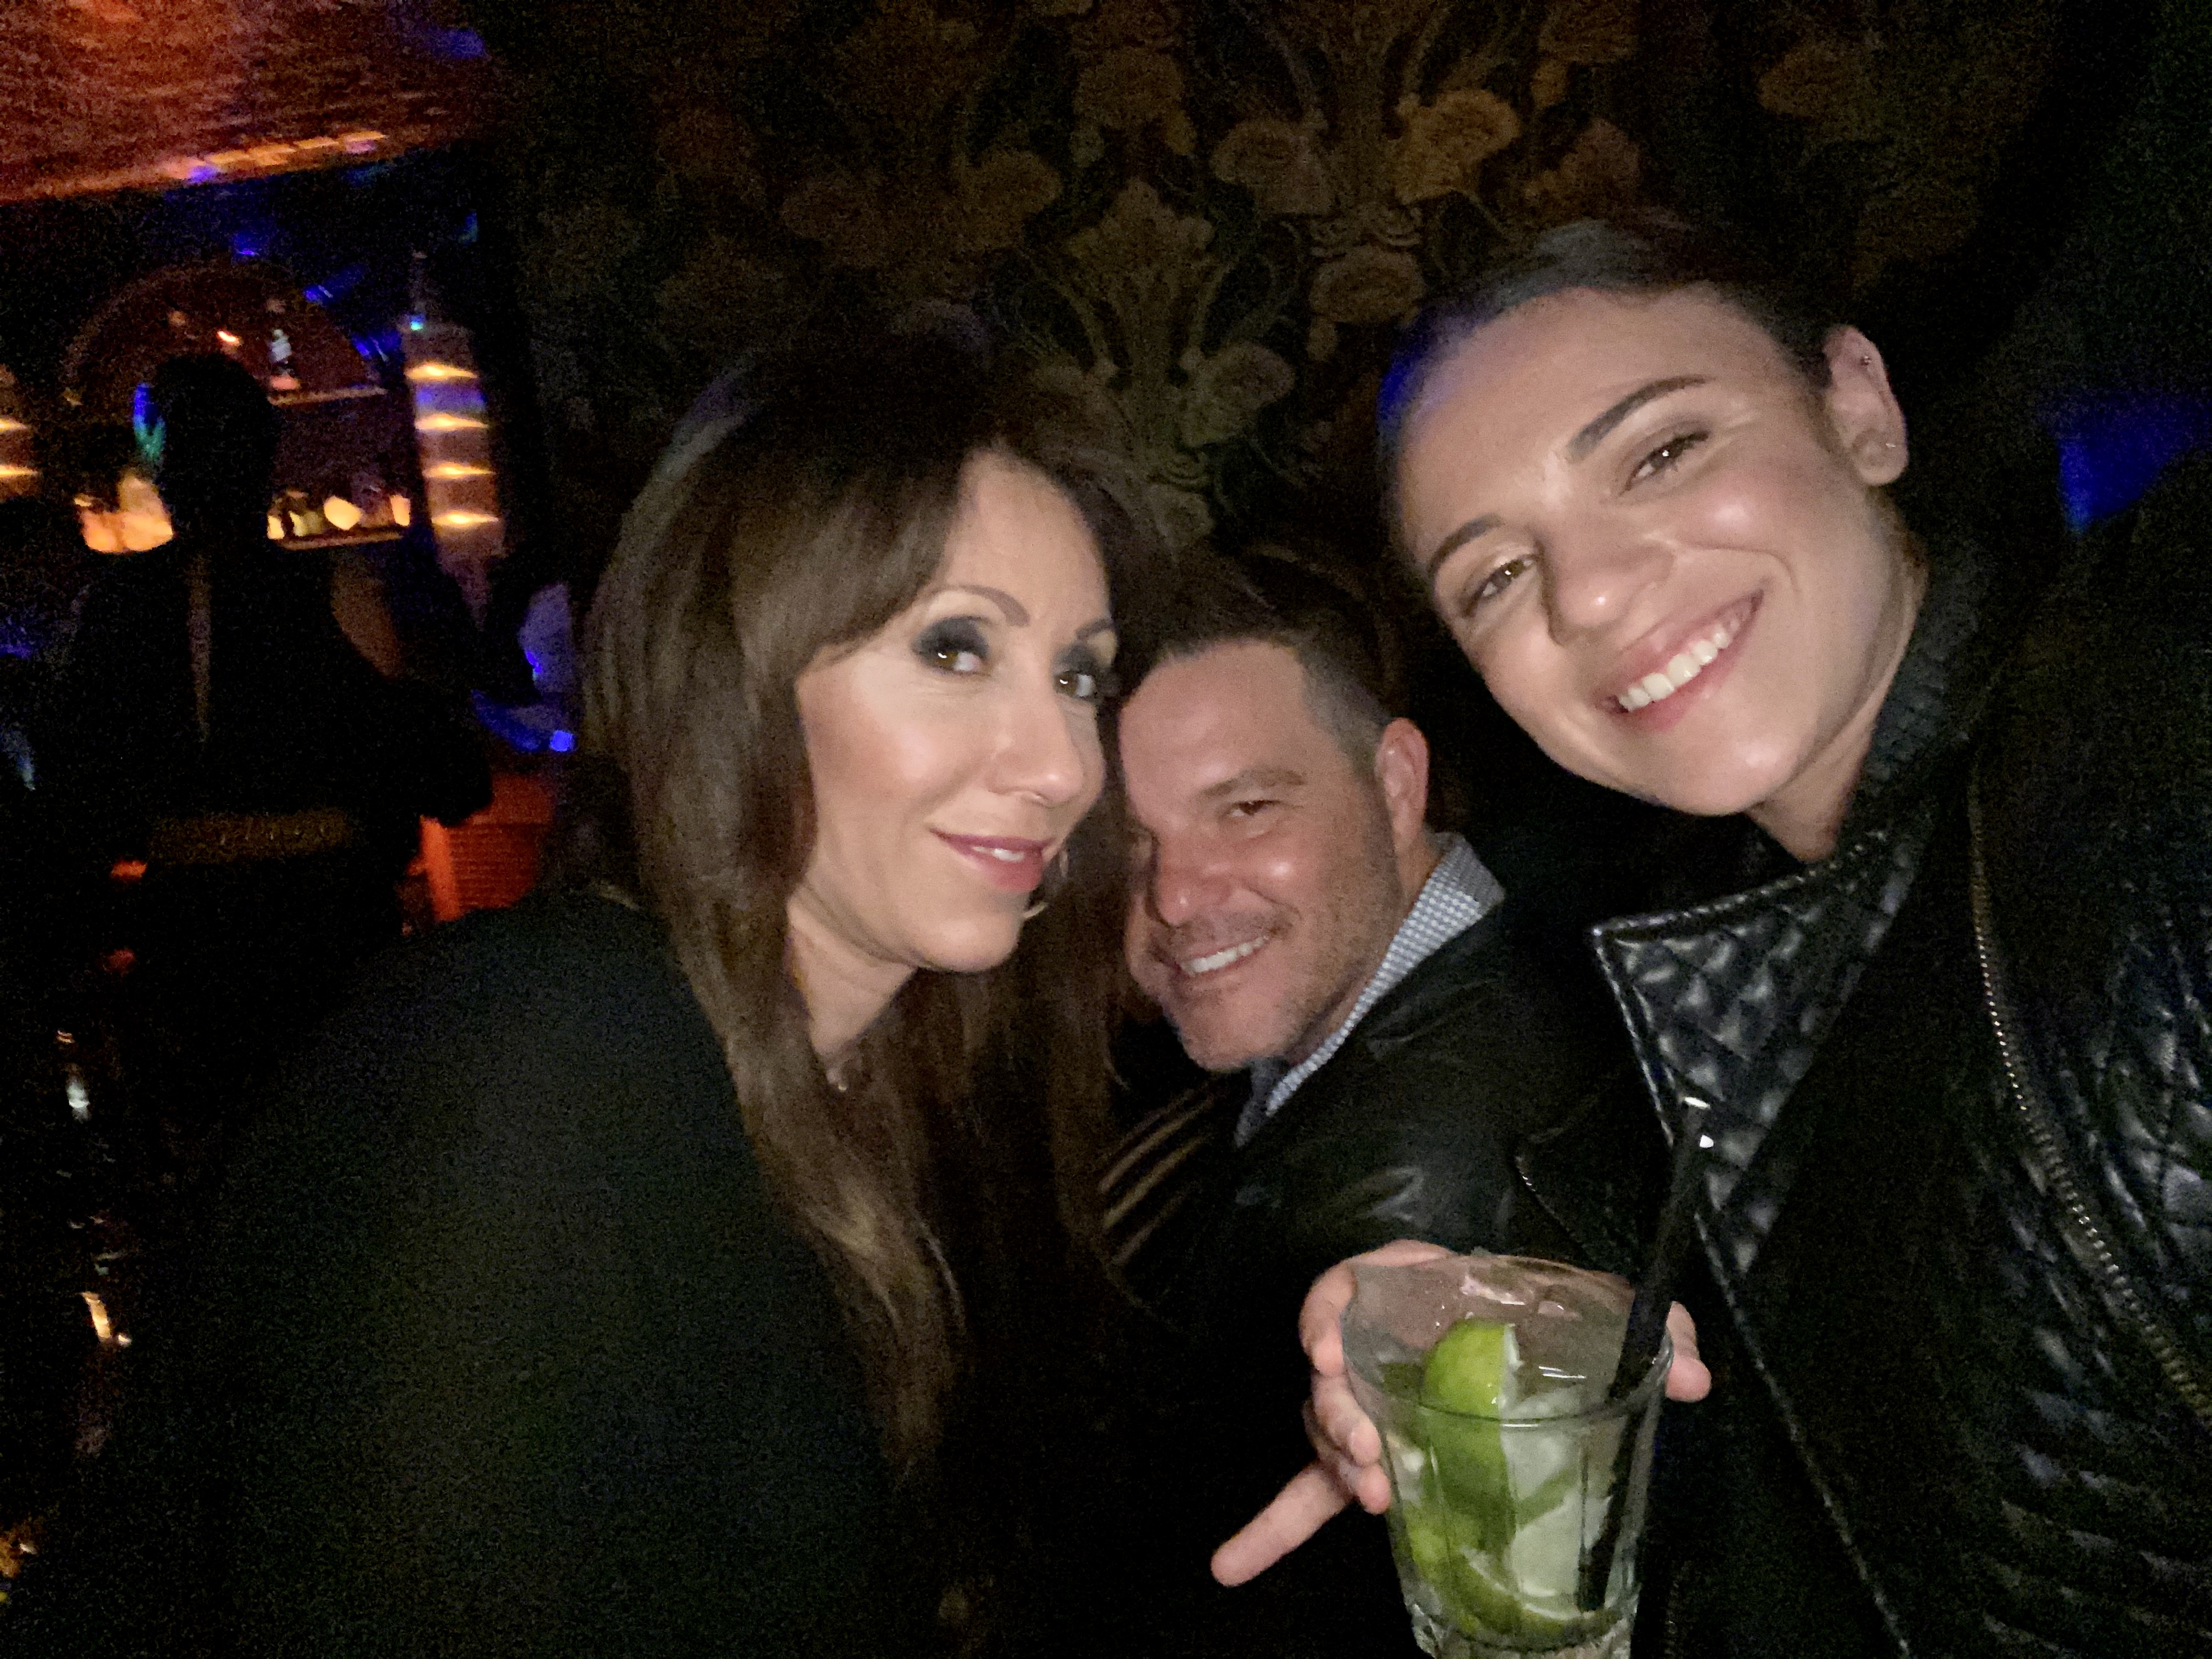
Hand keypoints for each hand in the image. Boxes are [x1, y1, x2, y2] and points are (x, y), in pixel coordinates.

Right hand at [1210, 1240, 1711, 1586]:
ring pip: (1323, 1431)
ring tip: (1372, 1495)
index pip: (1346, 1284)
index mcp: (1413, 1290)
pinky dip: (1269, 1528)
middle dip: (1335, 1415)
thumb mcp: (1598, 1308)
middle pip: (1327, 1371)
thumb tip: (1693, 1377)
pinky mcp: (1369, 1457)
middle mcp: (1376, 1344)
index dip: (1327, 1313)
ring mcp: (1368, 1404)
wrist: (1537, 1335)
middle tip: (1369, 1453)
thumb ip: (1650, 1329)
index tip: (1329, 1351)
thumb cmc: (1550, 1312)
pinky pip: (1306, 1490)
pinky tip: (1230, 1566)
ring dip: (1331, 1465)